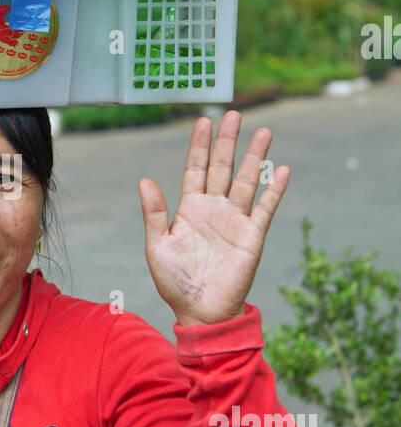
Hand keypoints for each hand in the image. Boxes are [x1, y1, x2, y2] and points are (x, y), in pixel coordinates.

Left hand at [137, 112, 289, 326]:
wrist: (200, 313)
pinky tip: (281, 169)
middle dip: (228, 141)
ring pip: (246, 180)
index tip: (204, 121)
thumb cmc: (175, 283)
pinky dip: (273, 190)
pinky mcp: (252, 236)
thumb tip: (144, 180)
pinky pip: (265, 208)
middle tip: (234, 114)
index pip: (195, 168)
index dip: (199, 145)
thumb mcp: (157, 246)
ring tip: (263, 131)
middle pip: (222, 167)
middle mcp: (213, 209)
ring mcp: (234, 221)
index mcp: (189, 208)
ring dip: (255, 156)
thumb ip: (154, 213)